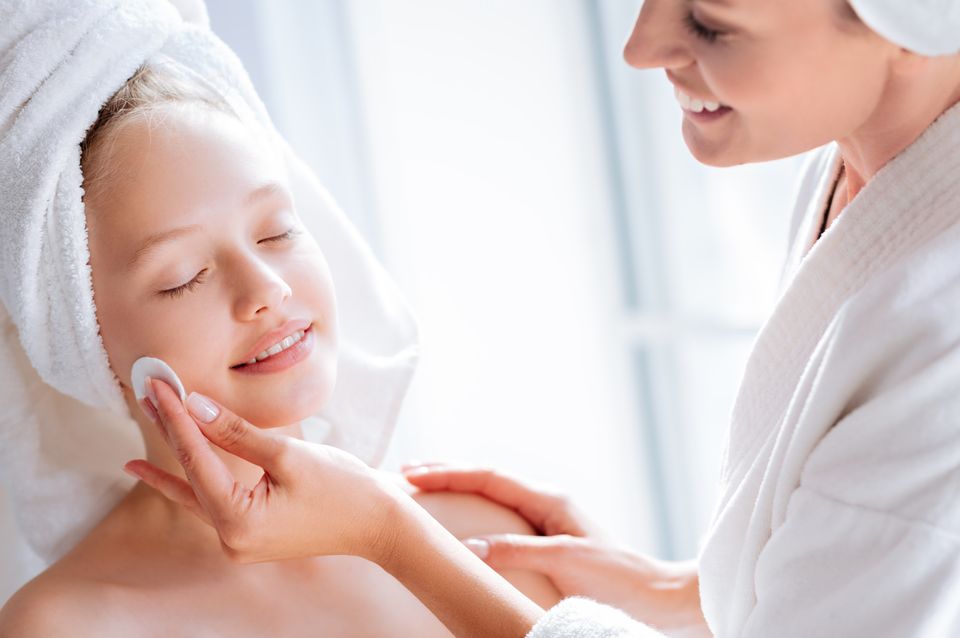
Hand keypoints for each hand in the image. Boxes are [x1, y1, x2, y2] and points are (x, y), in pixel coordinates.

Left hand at [129, 381, 544, 637]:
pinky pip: (212, 502)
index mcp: (239, 522)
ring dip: (178, 456)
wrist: (378, 523)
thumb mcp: (289, 455)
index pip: (197, 461)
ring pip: (198, 490)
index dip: (177, 420)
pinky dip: (194, 480)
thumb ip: (237, 434)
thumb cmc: (343, 489)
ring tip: (146, 430)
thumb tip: (196, 407)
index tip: (160, 388)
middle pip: (192, 475)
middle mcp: (231, 539)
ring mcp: (239, 540)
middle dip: (172, 434)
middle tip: (147, 395)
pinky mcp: (250, 532)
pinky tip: (163, 474)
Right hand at [403, 463, 707, 633]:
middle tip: (406, 473)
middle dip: (446, 473)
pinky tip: (460, 523)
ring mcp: (546, 519)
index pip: (488, 477)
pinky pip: (499, 516)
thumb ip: (518, 552)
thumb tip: (470, 548)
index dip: (448, 474)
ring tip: (423, 490)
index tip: (413, 474)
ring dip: (457, 489)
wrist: (656, 596)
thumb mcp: (567, 561)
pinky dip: (472, 511)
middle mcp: (545, 502)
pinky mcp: (547, 538)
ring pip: (491, 495)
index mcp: (549, 499)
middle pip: (486, 479)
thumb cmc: (618, 578)